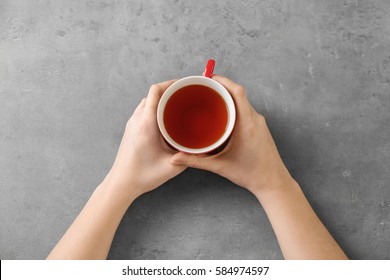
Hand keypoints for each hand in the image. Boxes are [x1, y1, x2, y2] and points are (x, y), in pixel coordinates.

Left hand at [105, 80, 185, 201]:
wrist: (122, 183)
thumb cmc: (143, 175)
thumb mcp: (171, 167)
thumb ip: (188, 156)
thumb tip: (203, 149)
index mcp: (146, 124)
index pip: (155, 92)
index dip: (170, 83)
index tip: (184, 84)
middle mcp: (137, 120)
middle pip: (152, 94)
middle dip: (169, 90)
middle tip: (184, 94)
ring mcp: (132, 124)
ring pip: (147, 102)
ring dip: (161, 99)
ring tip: (176, 104)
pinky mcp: (131, 129)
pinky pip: (143, 111)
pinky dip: (154, 108)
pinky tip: (165, 119)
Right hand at [172, 75, 292, 194]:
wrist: (273, 182)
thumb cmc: (251, 174)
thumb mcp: (220, 166)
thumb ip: (196, 161)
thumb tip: (175, 159)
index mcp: (247, 124)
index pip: (237, 92)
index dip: (224, 81)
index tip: (209, 77)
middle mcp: (255, 120)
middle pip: (239, 94)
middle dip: (222, 87)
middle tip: (205, 88)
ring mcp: (259, 123)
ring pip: (243, 102)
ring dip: (228, 97)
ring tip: (211, 98)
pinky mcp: (260, 128)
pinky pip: (246, 110)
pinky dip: (234, 107)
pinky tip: (223, 114)